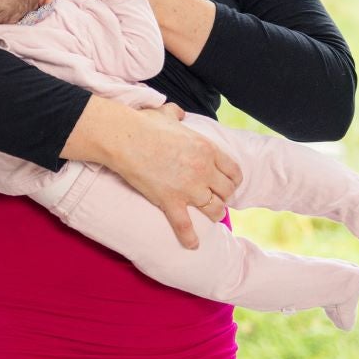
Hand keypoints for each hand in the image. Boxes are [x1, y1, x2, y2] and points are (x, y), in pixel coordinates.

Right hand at [109, 103, 240, 249]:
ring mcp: (188, 188)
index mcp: (207, 149)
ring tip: (211, 217)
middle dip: (224, 196)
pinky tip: (193, 245)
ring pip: (214, 209)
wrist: (124, 138)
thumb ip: (176, 114)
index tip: (228, 184)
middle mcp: (203, 170)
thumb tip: (177, 112)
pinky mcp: (171, 201)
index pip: (233, 171)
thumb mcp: (166, 114)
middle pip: (226, 191)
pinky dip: (190, 238)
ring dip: (215, 214)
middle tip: (217, 199)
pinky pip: (185, 226)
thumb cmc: (144, 124)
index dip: (233, 180)